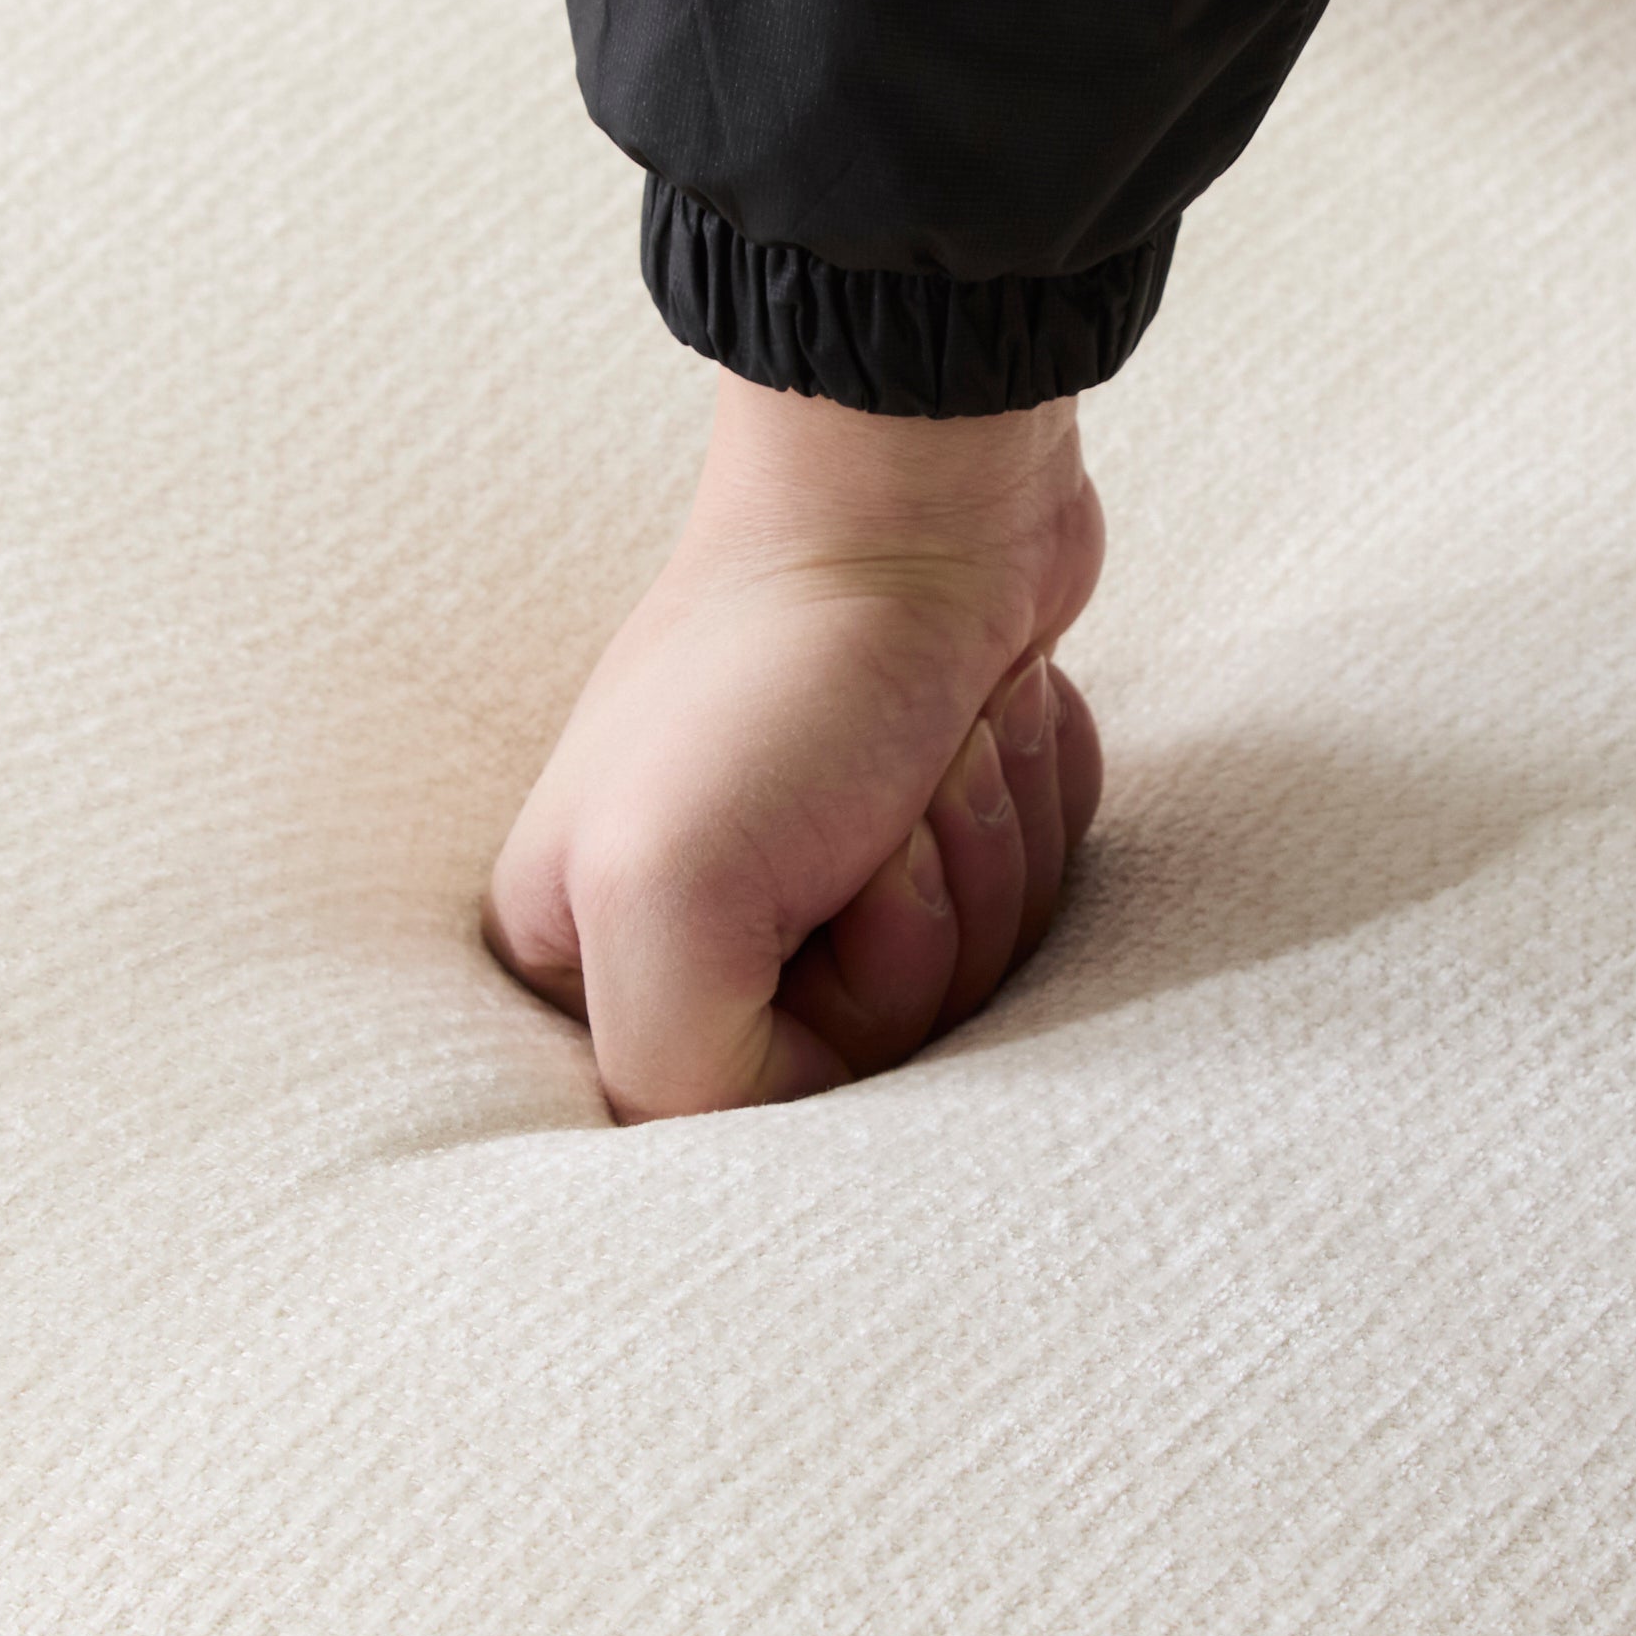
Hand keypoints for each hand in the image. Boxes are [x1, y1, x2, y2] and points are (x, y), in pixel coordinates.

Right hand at [486, 371, 1106, 1119]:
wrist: (920, 489)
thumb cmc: (787, 674)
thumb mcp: (667, 891)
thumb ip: (672, 1075)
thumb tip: (749, 1146)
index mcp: (596, 961)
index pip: (763, 1115)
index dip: (849, 1011)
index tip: (833, 882)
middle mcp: (697, 929)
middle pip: (894, 1055)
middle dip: (932, 918)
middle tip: (886, 796)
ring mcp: (827, 875)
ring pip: (982, 985)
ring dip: (993, 851)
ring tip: (938, 743)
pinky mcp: (935, 818)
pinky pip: (1035, 900)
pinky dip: (1039, 809)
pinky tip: (987, 722)